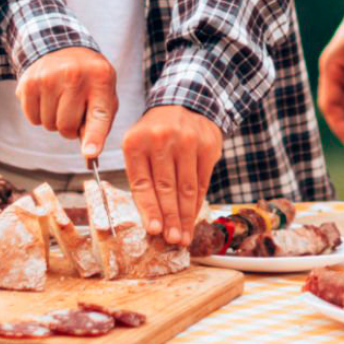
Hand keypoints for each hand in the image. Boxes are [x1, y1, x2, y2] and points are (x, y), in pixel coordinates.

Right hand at [18, 47, 118, 158]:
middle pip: (67, 126)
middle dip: (70, 129)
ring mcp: (49, 78)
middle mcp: (74, 76)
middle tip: (74, 113)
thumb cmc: (89, 80)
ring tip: (60, 101)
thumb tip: (89, 152)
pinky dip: (39, 115)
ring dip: (54, 121)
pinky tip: (47, 98)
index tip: (90, 153)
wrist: (63, 48)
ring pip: (48, 124)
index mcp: (101, 79)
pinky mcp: (29, 82)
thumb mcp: (105, 93)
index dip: (93, 137)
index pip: (98, 115)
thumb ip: (100, 122)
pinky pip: (32, 118)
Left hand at [121, 105, 223, 246]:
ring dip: (185, 216)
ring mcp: (187, 141)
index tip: (154, 231)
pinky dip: (197, 202)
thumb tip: (149, 218)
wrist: (185, 102)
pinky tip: (193, 217)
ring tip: (183, 237)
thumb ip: (139, 176)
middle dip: (169, 219)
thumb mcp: (138, 145)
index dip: (149, 210)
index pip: (142, 184)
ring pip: (186, 188)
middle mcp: (161, 139)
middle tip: (172, 240)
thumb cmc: (155, 133)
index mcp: (136, 142)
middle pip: (166, 188)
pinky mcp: (207, 144)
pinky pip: (202, 181)